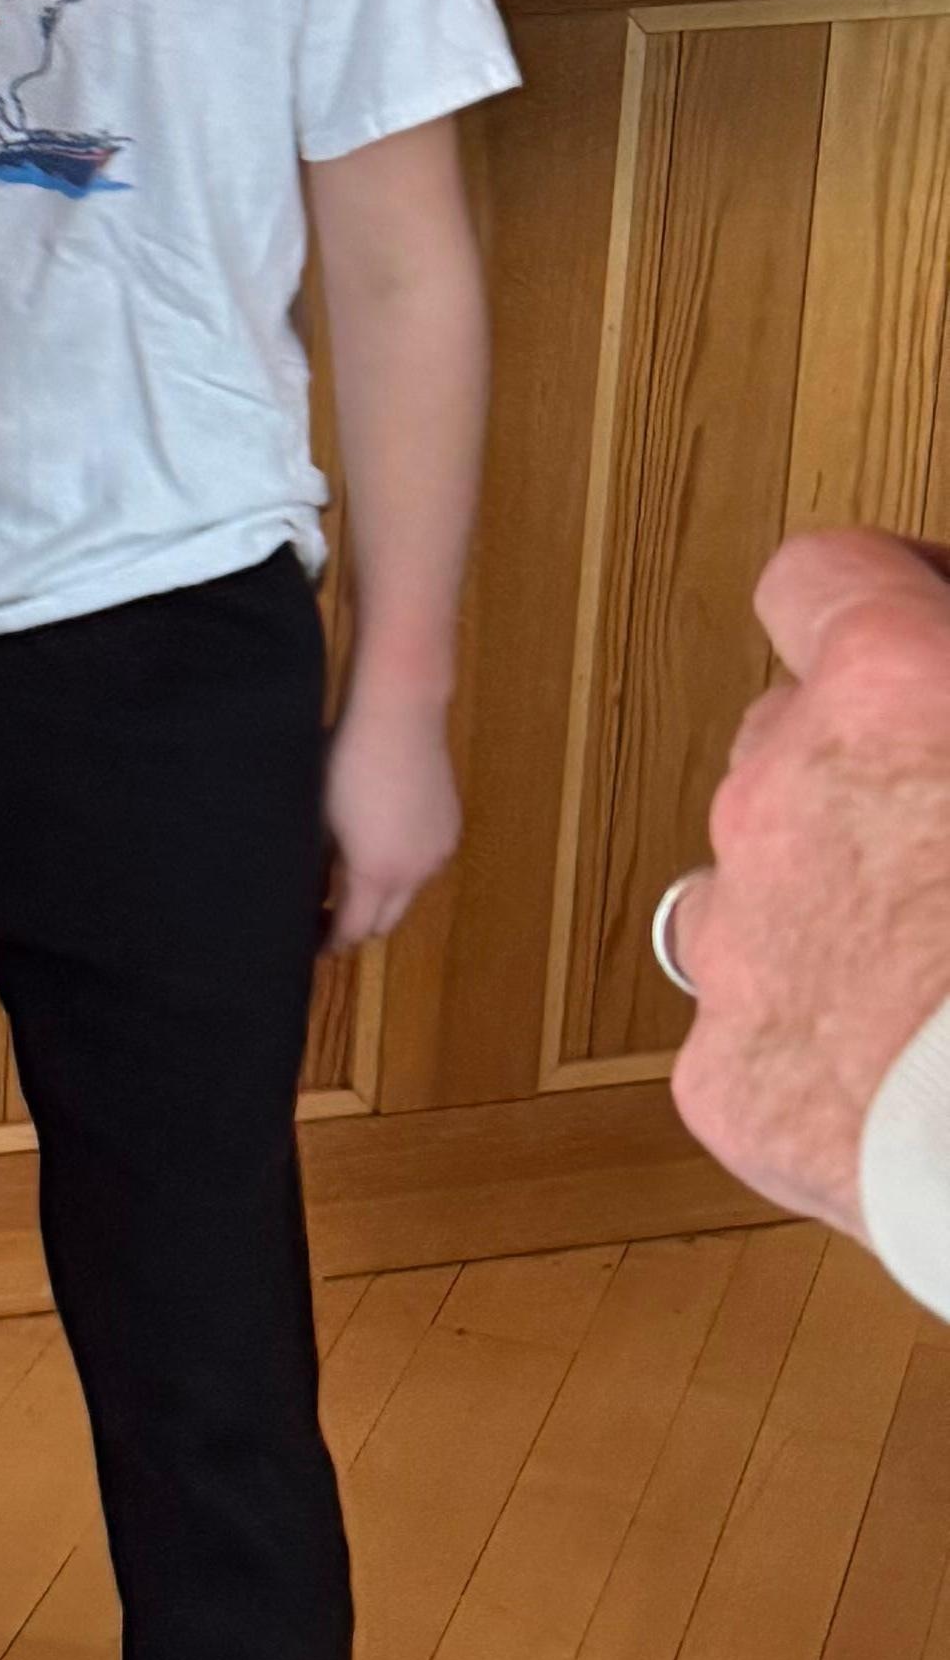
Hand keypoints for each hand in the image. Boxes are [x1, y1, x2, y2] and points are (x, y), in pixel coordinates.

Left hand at [323, 678, 461, 948]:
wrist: (398, 716)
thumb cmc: (346, 761)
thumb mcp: (320, 819)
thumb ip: (319, 865)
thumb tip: (312, 892)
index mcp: (377, 872)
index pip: (355, 931)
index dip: (330, 941)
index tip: (311, 942)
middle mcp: (416, 871)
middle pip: (385, 922)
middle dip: (357, 924)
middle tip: (326, 915)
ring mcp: (438, 852)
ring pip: (407, 894)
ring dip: (382, 895)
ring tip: (349, 875)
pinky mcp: (450, 830)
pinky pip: (424, 865)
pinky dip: (403, 868)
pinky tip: (380, 845)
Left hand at [669, 527, 949, 1232]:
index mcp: (888, 692)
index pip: (820, 581)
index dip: (879, 597)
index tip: (923, 624)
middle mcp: (780, 799)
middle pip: (786, 740)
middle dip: (867, 769)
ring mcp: (743, 942)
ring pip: (751, 886)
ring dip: (827, 899)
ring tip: (934, 952)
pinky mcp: (730, 1078)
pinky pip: (757, 1032)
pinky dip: (822, 1039)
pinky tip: (912, 1069)